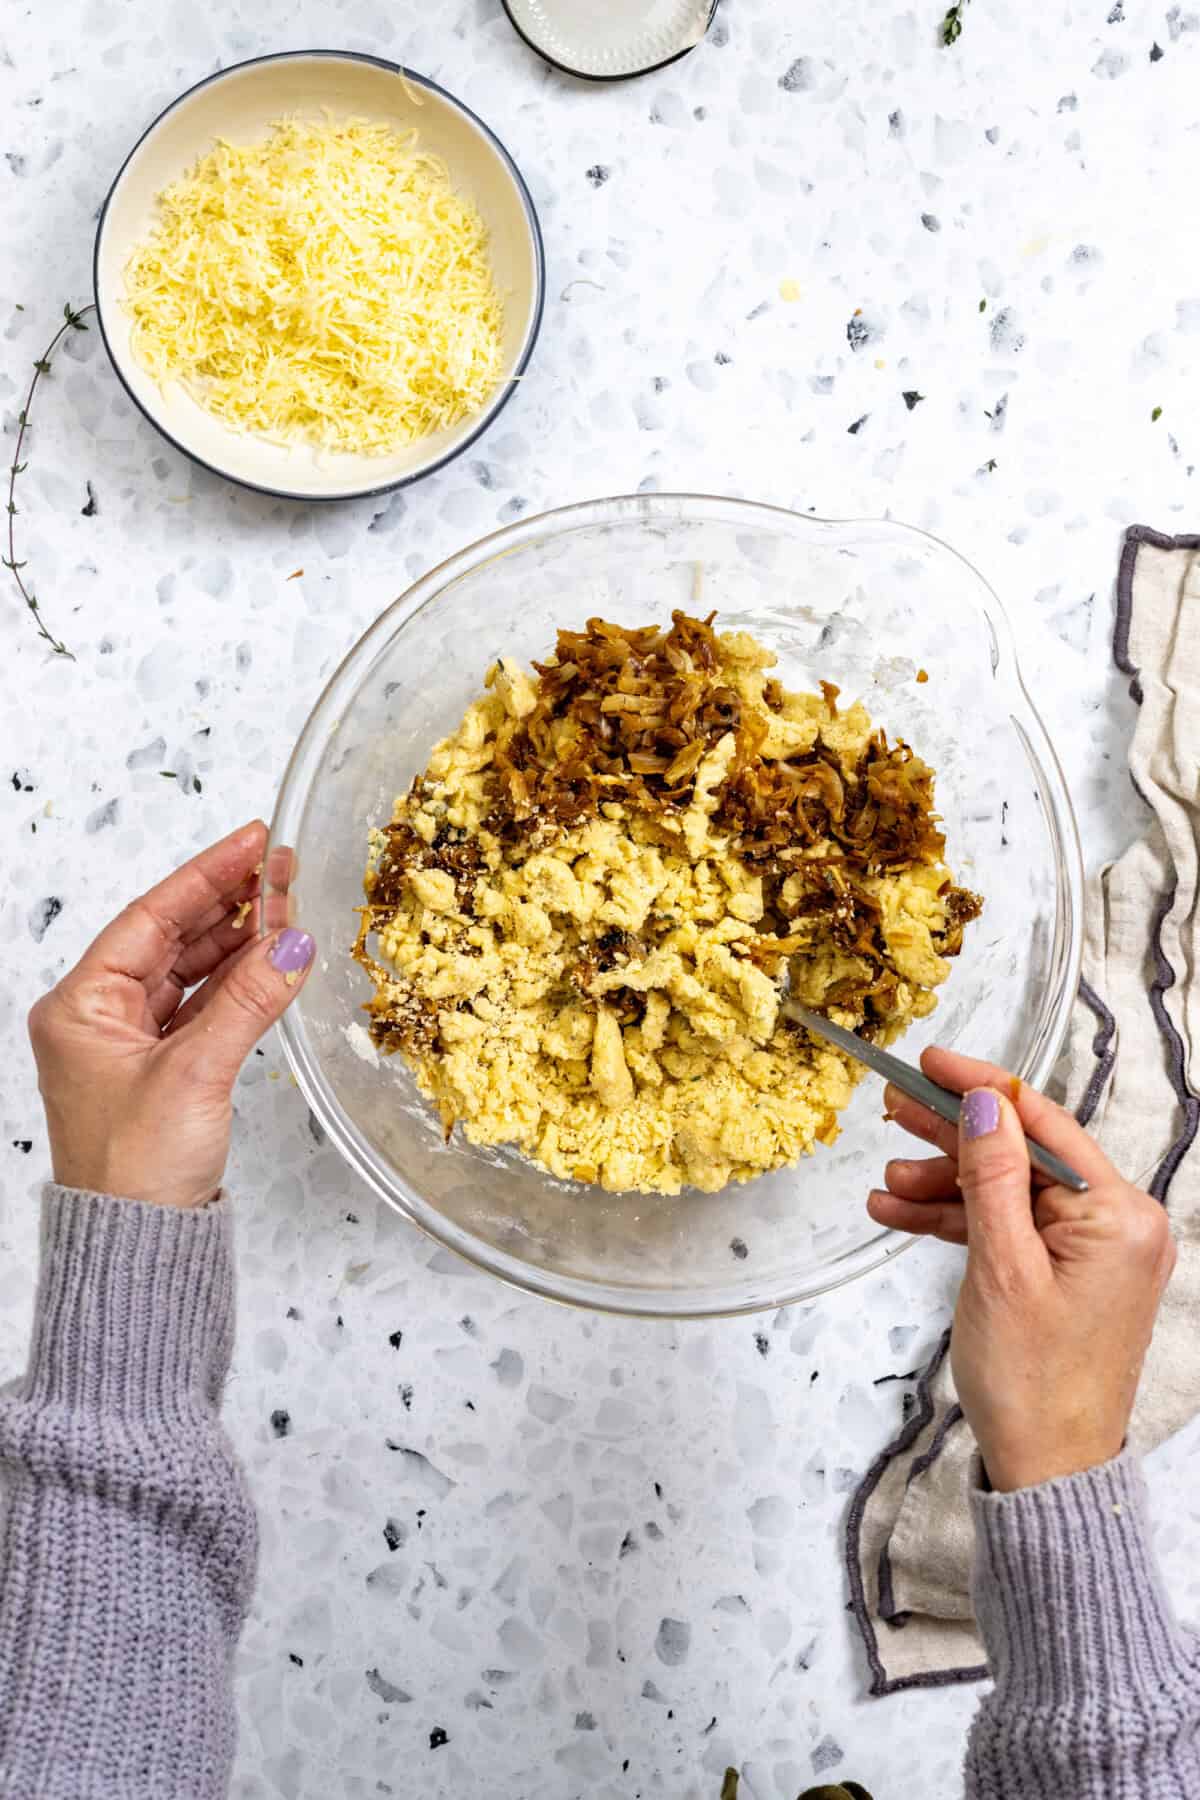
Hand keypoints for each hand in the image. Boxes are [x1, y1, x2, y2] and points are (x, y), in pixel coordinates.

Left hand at [29, 821, 313, 1209]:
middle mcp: (100, 1018)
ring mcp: (133, 1043)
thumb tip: (292, 942)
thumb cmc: (136, 1170)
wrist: (138, 1246)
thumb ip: (249, 1000)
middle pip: (170, 938)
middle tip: (281, 867)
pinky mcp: (166, 1068)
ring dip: (240, 940)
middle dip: (228, 902)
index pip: (148, 919)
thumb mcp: (196, 1073)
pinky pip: (206, 1006)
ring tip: (288, 906)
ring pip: (192, 970)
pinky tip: (274, 959)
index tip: (250, 842)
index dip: (204, 877)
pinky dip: (241, 983)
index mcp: (80, 1007)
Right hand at [867, 1047, 1175, 1491]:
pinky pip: (1008, 1228)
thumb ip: (991, 1176)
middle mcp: (1117, 1225)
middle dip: (953, 1135)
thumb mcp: (1001, 1267)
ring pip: (1006, 1190)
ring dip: (944, 1182)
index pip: (1043, 1124)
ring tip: (886, 1184)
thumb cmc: (1033, 1381)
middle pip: (1021, 1154)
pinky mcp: (1067, 1274)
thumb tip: (984, 1104)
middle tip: (893, 1108)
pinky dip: (958, 1220)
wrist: (1047, 1469)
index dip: (981, 1088)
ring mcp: (1093, 1251)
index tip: (930, 1062)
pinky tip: (902, 1212)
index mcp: (1119, 1216)